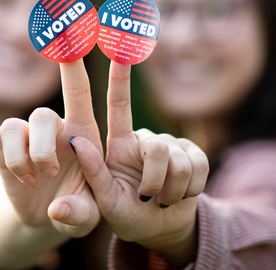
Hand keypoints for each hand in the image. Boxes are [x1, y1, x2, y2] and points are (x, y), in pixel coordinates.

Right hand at [0, 59, 102, 237]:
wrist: (46, 217)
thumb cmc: (78, 208)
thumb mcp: (87, 217)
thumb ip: (79, 214)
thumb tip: (57, 210)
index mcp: (81, 133)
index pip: (78, 91)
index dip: (74, 63)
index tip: (70, 32)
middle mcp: (52, 127)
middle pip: (42, 116)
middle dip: (41, 149)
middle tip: (49, 174)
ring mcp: (24, 136)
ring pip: (14, 128)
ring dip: (18, 157)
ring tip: (28, 180)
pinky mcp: (0, 148)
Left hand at [70, 62, 208, 265]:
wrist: (161, 229)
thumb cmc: (127, 216)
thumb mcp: (105, 200)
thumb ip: (92, 173)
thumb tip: (75, 140)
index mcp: (119, 144)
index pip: (119, 104)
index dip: (120, 76)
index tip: (120, 46)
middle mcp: (145, 139)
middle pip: (157, 148)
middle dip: (155, 181)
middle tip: (148, 198)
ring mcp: (172, 145)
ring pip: (179, 161)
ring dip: (172, 190)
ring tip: (162, 199)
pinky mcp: (195, 154)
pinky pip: (199, 167)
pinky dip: (190, 190)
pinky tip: (180, 196)